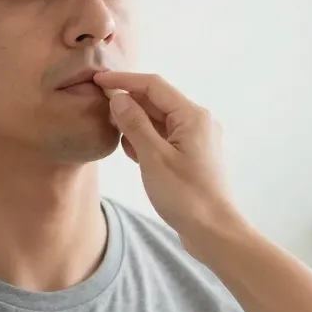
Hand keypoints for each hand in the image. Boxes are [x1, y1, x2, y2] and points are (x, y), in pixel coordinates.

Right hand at [93, 70, 243, 245]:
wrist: (214, 232)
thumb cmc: (186, 196)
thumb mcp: (153, 158)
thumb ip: (135, 124)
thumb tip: (119, 98)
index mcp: (192, 116)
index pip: (154, 85)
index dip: (124, 80)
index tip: (97, 79)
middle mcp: (198, 122)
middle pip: (158, 101)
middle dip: (129, 101)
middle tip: (99, 106)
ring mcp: (197, 140)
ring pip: (160, 121)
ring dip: (136, 122)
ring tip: (111, 128)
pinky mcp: (192, 158)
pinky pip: (165, 138)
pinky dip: (146, 139)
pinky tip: (130, 149)